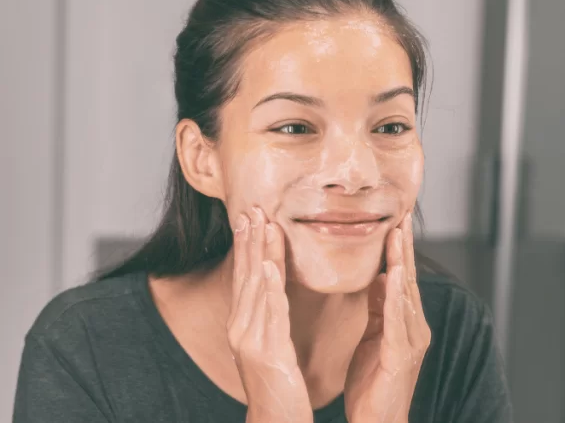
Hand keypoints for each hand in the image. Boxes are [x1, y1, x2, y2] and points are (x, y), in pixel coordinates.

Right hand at [228, 207, 312, 422]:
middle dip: (250, 240)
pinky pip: (270, 314)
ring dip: (261, 254)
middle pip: (247, 276)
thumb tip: (275, 289)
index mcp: (244, 325)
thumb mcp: (272, 344)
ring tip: (264, 224)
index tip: (251, 215)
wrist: (275, 420)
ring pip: (258, 288)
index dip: (248, 245)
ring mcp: (252, 340)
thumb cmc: (278, 385)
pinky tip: (272, 267)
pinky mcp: (268, 352)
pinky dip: (270, 289)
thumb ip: (272, 317)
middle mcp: (242, 328)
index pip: (246, 276)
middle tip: (254, 207)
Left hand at [345, 214, 431, 422]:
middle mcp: (415, 327)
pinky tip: (394, 273)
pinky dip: (397, 294)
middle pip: (409, 280)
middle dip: (404, 248)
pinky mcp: (401, 353)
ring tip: (398, 236)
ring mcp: (412, 340)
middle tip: (401, 217)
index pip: (402, 279)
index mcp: (405, 323)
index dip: (399, 251)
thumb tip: (380, 278)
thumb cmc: (373, 385)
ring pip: (407, 294)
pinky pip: (398, 318)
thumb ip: (378, 309)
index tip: (395, 223)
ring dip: (402, 262)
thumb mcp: (373, 338)